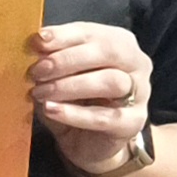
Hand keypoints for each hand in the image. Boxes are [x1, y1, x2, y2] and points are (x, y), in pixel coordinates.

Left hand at [34, 21, 152, 174]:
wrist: (90, 144)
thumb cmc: (75, 102)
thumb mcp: (59, 78)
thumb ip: (52, 60)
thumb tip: (35, 43)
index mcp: (119, 44)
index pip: (94, 33)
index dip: (64, 35)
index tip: (38, 41)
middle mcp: (135, 64)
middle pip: (109, 52)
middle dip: (67, 59)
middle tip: (37, 71)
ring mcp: (140, 94)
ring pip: (111, 81)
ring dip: (70, 86)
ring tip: (39, 93)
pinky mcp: (132, 122)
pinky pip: (105, 116)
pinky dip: (74, 113)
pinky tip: (51, 109)